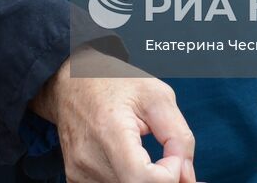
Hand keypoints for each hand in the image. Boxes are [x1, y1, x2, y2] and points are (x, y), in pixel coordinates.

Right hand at [31, 49, 196, 182]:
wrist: (69, 83)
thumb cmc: (114, 83)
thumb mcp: (156, 95)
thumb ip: (178, 137)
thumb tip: (188, 178)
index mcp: (109, 132)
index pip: (142, 179)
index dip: (169, 176)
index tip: (174, 157)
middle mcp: (88, 159)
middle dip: (162, 180)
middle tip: (171, 163)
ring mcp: (79, 173)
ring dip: (147, 181)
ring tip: (151, 160)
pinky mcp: (75, 180)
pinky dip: (130, 181)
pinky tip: (135, 166)